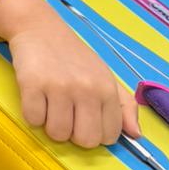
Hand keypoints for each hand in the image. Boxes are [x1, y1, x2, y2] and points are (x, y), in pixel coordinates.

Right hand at [0, 0, 139, 147]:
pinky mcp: (32, 84)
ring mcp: (59, 86)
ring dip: (50, 125)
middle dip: (74, 134)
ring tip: (50, 105)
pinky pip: (33, 120)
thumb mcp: (105, 77)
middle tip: (66, 115)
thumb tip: (136, 134)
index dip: (95, 133)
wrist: (41, 29)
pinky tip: (36, 99)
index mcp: (107, 89)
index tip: (85, 119)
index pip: (109, 136)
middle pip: (85, 141)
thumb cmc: (75, 58)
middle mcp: (86, 88)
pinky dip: (32, 115)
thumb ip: (125, 106)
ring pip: (57, 134)